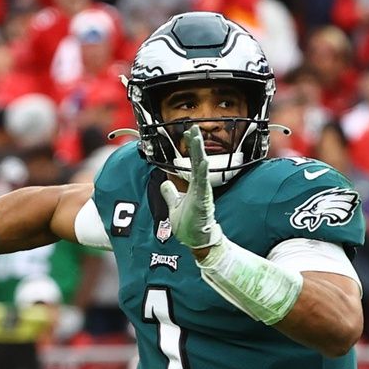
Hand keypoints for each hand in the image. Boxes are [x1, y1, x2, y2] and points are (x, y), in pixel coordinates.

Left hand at [158, 127, 221, 251]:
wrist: (196, 241)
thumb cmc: (189, 225)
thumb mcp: (175, 206)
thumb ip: (171, 194)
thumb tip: (165, 184)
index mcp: (194, 186)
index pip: (193, 161)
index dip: (191, 147)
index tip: (188, 132)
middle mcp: (200, 186)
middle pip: (199, 160)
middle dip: (196, 143)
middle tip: (194, 127)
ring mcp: (203, 192)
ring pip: (201, 167)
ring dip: (199, 152)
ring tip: (197, 137)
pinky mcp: (203, 200)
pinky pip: (203, 183)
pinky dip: (202, 171)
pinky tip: (203, 160)